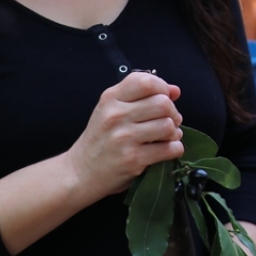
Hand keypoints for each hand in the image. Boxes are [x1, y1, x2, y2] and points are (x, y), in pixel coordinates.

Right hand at [65, 71, 183, 199]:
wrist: (80, 173)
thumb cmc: (100, 139)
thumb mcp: (111, 110)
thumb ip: (141, 97)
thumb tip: (175, 90)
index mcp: (111, 98)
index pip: (146, 82)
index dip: (163, 88)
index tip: (166, 97)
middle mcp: (116, 115)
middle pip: (162, 103)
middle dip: (173, 112)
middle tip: (169, 121)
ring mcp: (124, 137)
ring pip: (168, 126)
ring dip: (174, 132)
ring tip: (167, 137)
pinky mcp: (132, 159)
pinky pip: (169, 148)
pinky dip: (175, 149)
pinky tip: (166, 149)